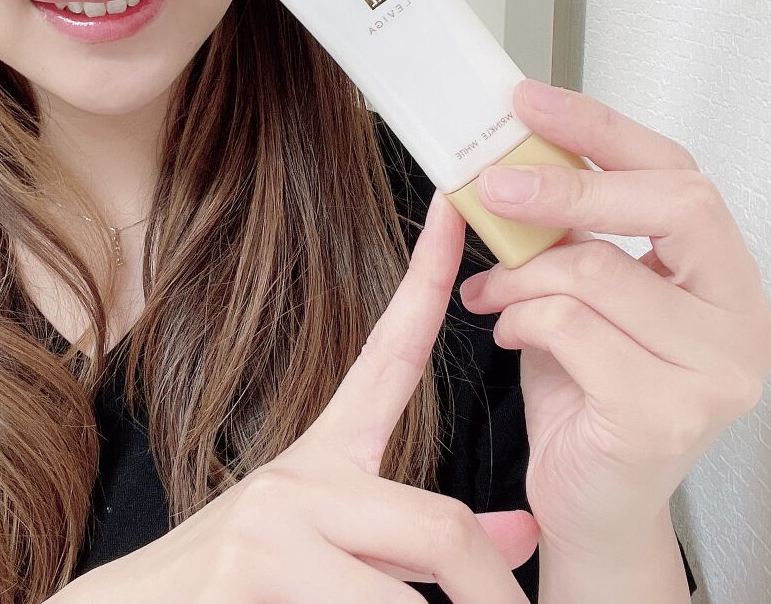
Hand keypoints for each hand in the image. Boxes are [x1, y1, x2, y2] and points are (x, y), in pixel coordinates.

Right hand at [59, 191, 538, 602]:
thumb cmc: (246, 589)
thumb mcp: (341, 559)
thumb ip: (422, 544)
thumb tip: (524, 532)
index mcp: (325, 457)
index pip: (391, 353)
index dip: (429, 278)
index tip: (457, 205)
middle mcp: (299, 475)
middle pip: (441, 525)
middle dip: (489, 593)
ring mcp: (269, 521)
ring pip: (406, 599)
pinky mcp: (247, 573)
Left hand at [460, 77, 770, 558]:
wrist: (590, 502)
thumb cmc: (587, 392)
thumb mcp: (583, 294)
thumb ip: (573, 234)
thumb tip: (516, 161)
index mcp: (725, 277)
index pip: (678, 172)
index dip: (601, 129)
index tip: (531, 102)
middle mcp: (742, 320)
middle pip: (668, 204)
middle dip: (566, 188)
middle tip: (495, 187)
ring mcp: (716, 371)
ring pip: (598, 270)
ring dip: (521, 274)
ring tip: (494, 293)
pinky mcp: (666, 413)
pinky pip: (571, 327)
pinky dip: (521, 320)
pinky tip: (511, 333)